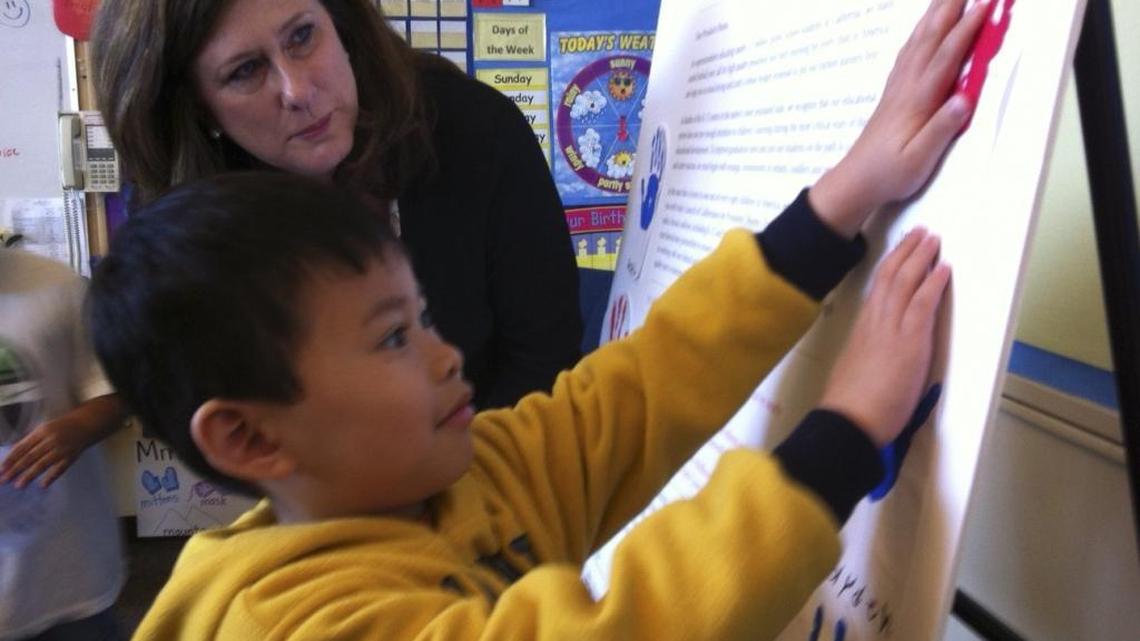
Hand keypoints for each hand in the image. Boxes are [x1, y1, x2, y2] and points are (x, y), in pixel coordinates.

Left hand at [1, 418, 90, 487]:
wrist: (86, 425)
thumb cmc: (61, 427)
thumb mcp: (44, 428)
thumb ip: (30, 440)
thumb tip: (12, 453)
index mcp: (41, 431)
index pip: (22, 447)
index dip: (11, 459)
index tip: (1, 469)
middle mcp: (51, 440)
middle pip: (30, 457)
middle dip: (15, 469)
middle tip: (4, 480)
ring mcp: (62, 449)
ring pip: (43, 464)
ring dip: (30, 475)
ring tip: (19, 485)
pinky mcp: (71, 457)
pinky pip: (60, 468)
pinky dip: (51, 477)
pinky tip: (42, 485)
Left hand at [809, 0, 990, 236]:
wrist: (856, 180)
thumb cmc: (890, 173)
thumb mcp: (919, 159)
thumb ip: (941, 129)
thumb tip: (965, 99)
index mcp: (918, 99)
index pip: (946, 56)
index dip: (966, 29)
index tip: (985, 4)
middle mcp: (907, 86)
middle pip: (930, 38)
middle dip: (949, 8)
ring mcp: (897, 87)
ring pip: (917, 41)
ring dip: (933, 15)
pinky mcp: (893, 93)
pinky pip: (907, 53)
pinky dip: (918, 34)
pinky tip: (922, 29)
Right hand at [819, 228, 949, 446]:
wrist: (849, 420)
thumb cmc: (852, 406)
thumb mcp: (858, 370)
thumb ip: (871, 357)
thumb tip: (880, 358)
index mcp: (862, 329)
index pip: (877, 289)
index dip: (891, 265)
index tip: (901, 250)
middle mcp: (874, 322)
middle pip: (890, 277)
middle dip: (907, 251)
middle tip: (921, 233)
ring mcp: (891, 329)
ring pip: (905, 282)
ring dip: (921, 258)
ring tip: (933, 240)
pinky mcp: (908, 342)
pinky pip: (922, 303)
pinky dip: (933, 283)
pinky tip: (943, 268)